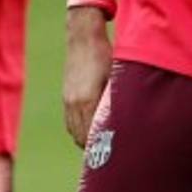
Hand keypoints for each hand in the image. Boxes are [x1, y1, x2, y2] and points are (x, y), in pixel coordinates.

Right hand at [63, 6, 112, 147]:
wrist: (83, 37)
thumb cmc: (104, 54)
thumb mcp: (115, 76)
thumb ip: (116, 99)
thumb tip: (125, 119)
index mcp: (87, 100)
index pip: (91, 136)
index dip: (102, 147)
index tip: (114, 154)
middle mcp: (74, 104)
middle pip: (81, 138)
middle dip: (94, 147)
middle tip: (111, 153)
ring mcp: (68, 100)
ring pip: (74, 131)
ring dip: (86, 138)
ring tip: (102, 142)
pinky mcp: (66, 96)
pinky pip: (70, 121)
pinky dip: (79, 128)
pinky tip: (92, 126)